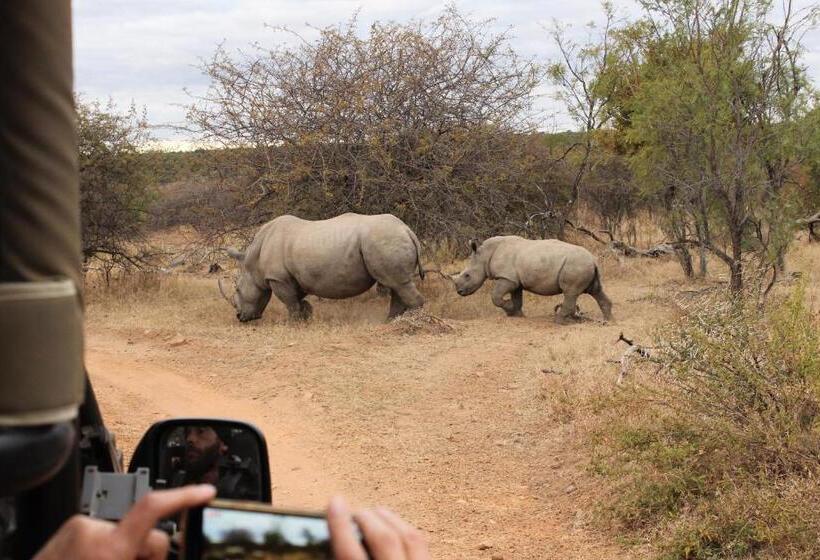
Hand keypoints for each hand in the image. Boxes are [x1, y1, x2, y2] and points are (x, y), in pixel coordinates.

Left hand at [33, 484, 215, 559]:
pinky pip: (104, 533)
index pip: (155, 508)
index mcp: (110, 551)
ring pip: (125, 533)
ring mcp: (79, 528)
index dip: (185, 496)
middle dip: (148, 553)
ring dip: (124, 550)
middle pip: (147, 531)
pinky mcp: (69, 528)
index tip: (206, 492)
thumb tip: (169, 553)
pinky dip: (105, 548)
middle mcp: (94, 532)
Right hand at [327, 496, 429, 559]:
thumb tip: (335, 542)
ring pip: (411, 537)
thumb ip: (345, 558)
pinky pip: (425, 546)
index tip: (334, 502)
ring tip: (376, 511)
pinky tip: (400, 530)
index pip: (350, 554)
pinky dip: (409, 533)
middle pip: (384, 539)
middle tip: (354, 511)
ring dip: (391, 519)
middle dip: (367, 518)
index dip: (340, 525)